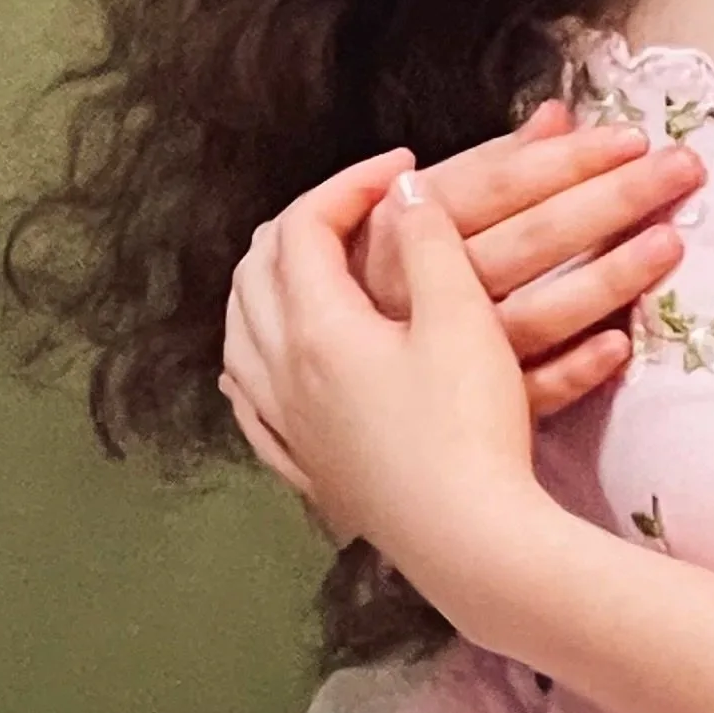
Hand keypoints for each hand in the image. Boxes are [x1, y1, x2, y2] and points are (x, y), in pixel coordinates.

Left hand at [219, 150, 546, 600]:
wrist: (471, 542)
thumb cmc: (469, 429)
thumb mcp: (461, 320)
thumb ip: (428, 245)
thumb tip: (403, 195)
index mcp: (316, 327)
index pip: (305, 225)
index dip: (351, 183)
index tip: (405, 170)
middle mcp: (281, 372)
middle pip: (259, 270)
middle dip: (305, 222)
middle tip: (362, 208)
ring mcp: (286, 424)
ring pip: (241, 331)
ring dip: (271, 283)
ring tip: (319, 268)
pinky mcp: (305, 466)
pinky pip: (251, 397)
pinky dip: (256, 356)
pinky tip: (273, 360)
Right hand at [358, 99, 702, 418]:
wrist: (343, 385)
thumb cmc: (390, 281)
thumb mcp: (425, 213)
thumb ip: (490, 166)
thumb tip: (555, 115)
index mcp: (408, 233)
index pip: (497, 186)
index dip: (565, 160)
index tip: (631, 137)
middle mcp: (426, 292)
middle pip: (527, 241)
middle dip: (610, 199)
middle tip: (683, 169)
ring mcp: (451, 356)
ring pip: (537, 314)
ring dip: (607, 278)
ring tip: (672, 242)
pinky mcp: (473, 411)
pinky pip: (530, 393)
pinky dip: (574, 370)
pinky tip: (622, 345)